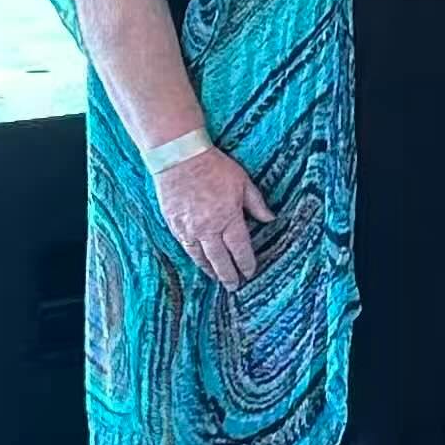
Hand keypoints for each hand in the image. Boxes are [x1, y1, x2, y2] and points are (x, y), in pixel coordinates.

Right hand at [154, 145, 272, 290]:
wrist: (179, 158)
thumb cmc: (214, 167)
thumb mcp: (243, 182)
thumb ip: (256, 204)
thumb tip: (270, 219)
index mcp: (228, 218)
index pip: (240, 249)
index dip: (246, 263)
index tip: (250, 272)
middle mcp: (208, 228)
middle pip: (220, 259)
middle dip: (229, 275)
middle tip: (234, 287)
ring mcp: (189, 229)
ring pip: (201, 257)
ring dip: (211, 270)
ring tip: (218, 279)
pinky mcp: (174, 225)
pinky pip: (186, 247)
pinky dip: (195, 258)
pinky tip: (200, 262)